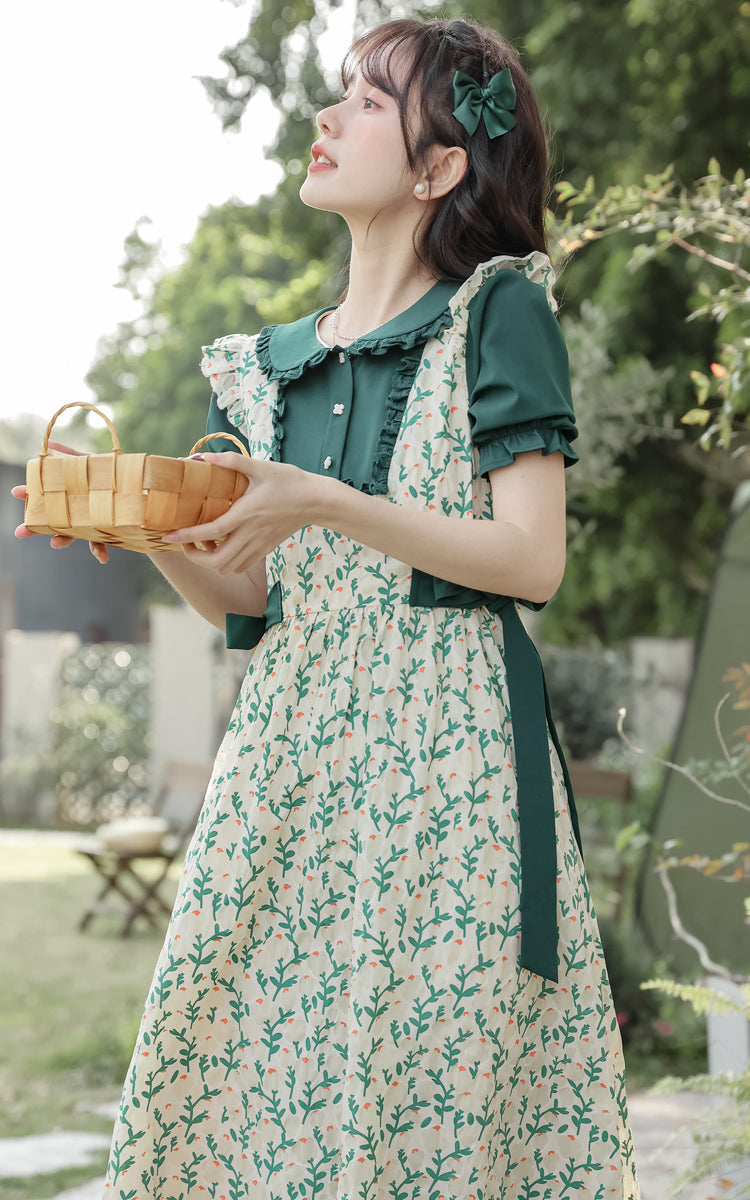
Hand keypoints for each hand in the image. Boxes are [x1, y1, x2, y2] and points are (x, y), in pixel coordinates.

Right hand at [11, 439, 108, 562]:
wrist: (141, 495)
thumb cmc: (112, 479)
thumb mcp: (93, 465)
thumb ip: (72, 458)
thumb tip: (51, 444)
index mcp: (71, 499)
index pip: (47, 498)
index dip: (31, 495)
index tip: (15, 492)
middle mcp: (78, 515)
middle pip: (53, 522)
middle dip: (35, 528)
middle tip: (20, 531)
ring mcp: (91, 525)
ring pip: (72, 535)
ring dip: (63, 541)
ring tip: (54, 544)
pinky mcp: (108, 534)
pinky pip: (102, 545)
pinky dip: (99, 553)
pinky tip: (102, 559)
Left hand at [163, 453, 315, 573]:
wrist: (317, 501)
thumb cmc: (290, 481)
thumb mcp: (261, 466)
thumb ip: (232, 462)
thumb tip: (205, 457)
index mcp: (246, 514)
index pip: (211, 532)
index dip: (187, 537)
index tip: (169, 535)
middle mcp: (251, 534)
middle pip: (216, 561)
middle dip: (195, 557)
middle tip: (186, 542)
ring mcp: (259, 545)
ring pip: (227, 567)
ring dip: (210, 560)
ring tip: (204, 543)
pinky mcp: (265, 549)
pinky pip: (241, 565)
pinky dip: (226, 561)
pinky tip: (223, 544)